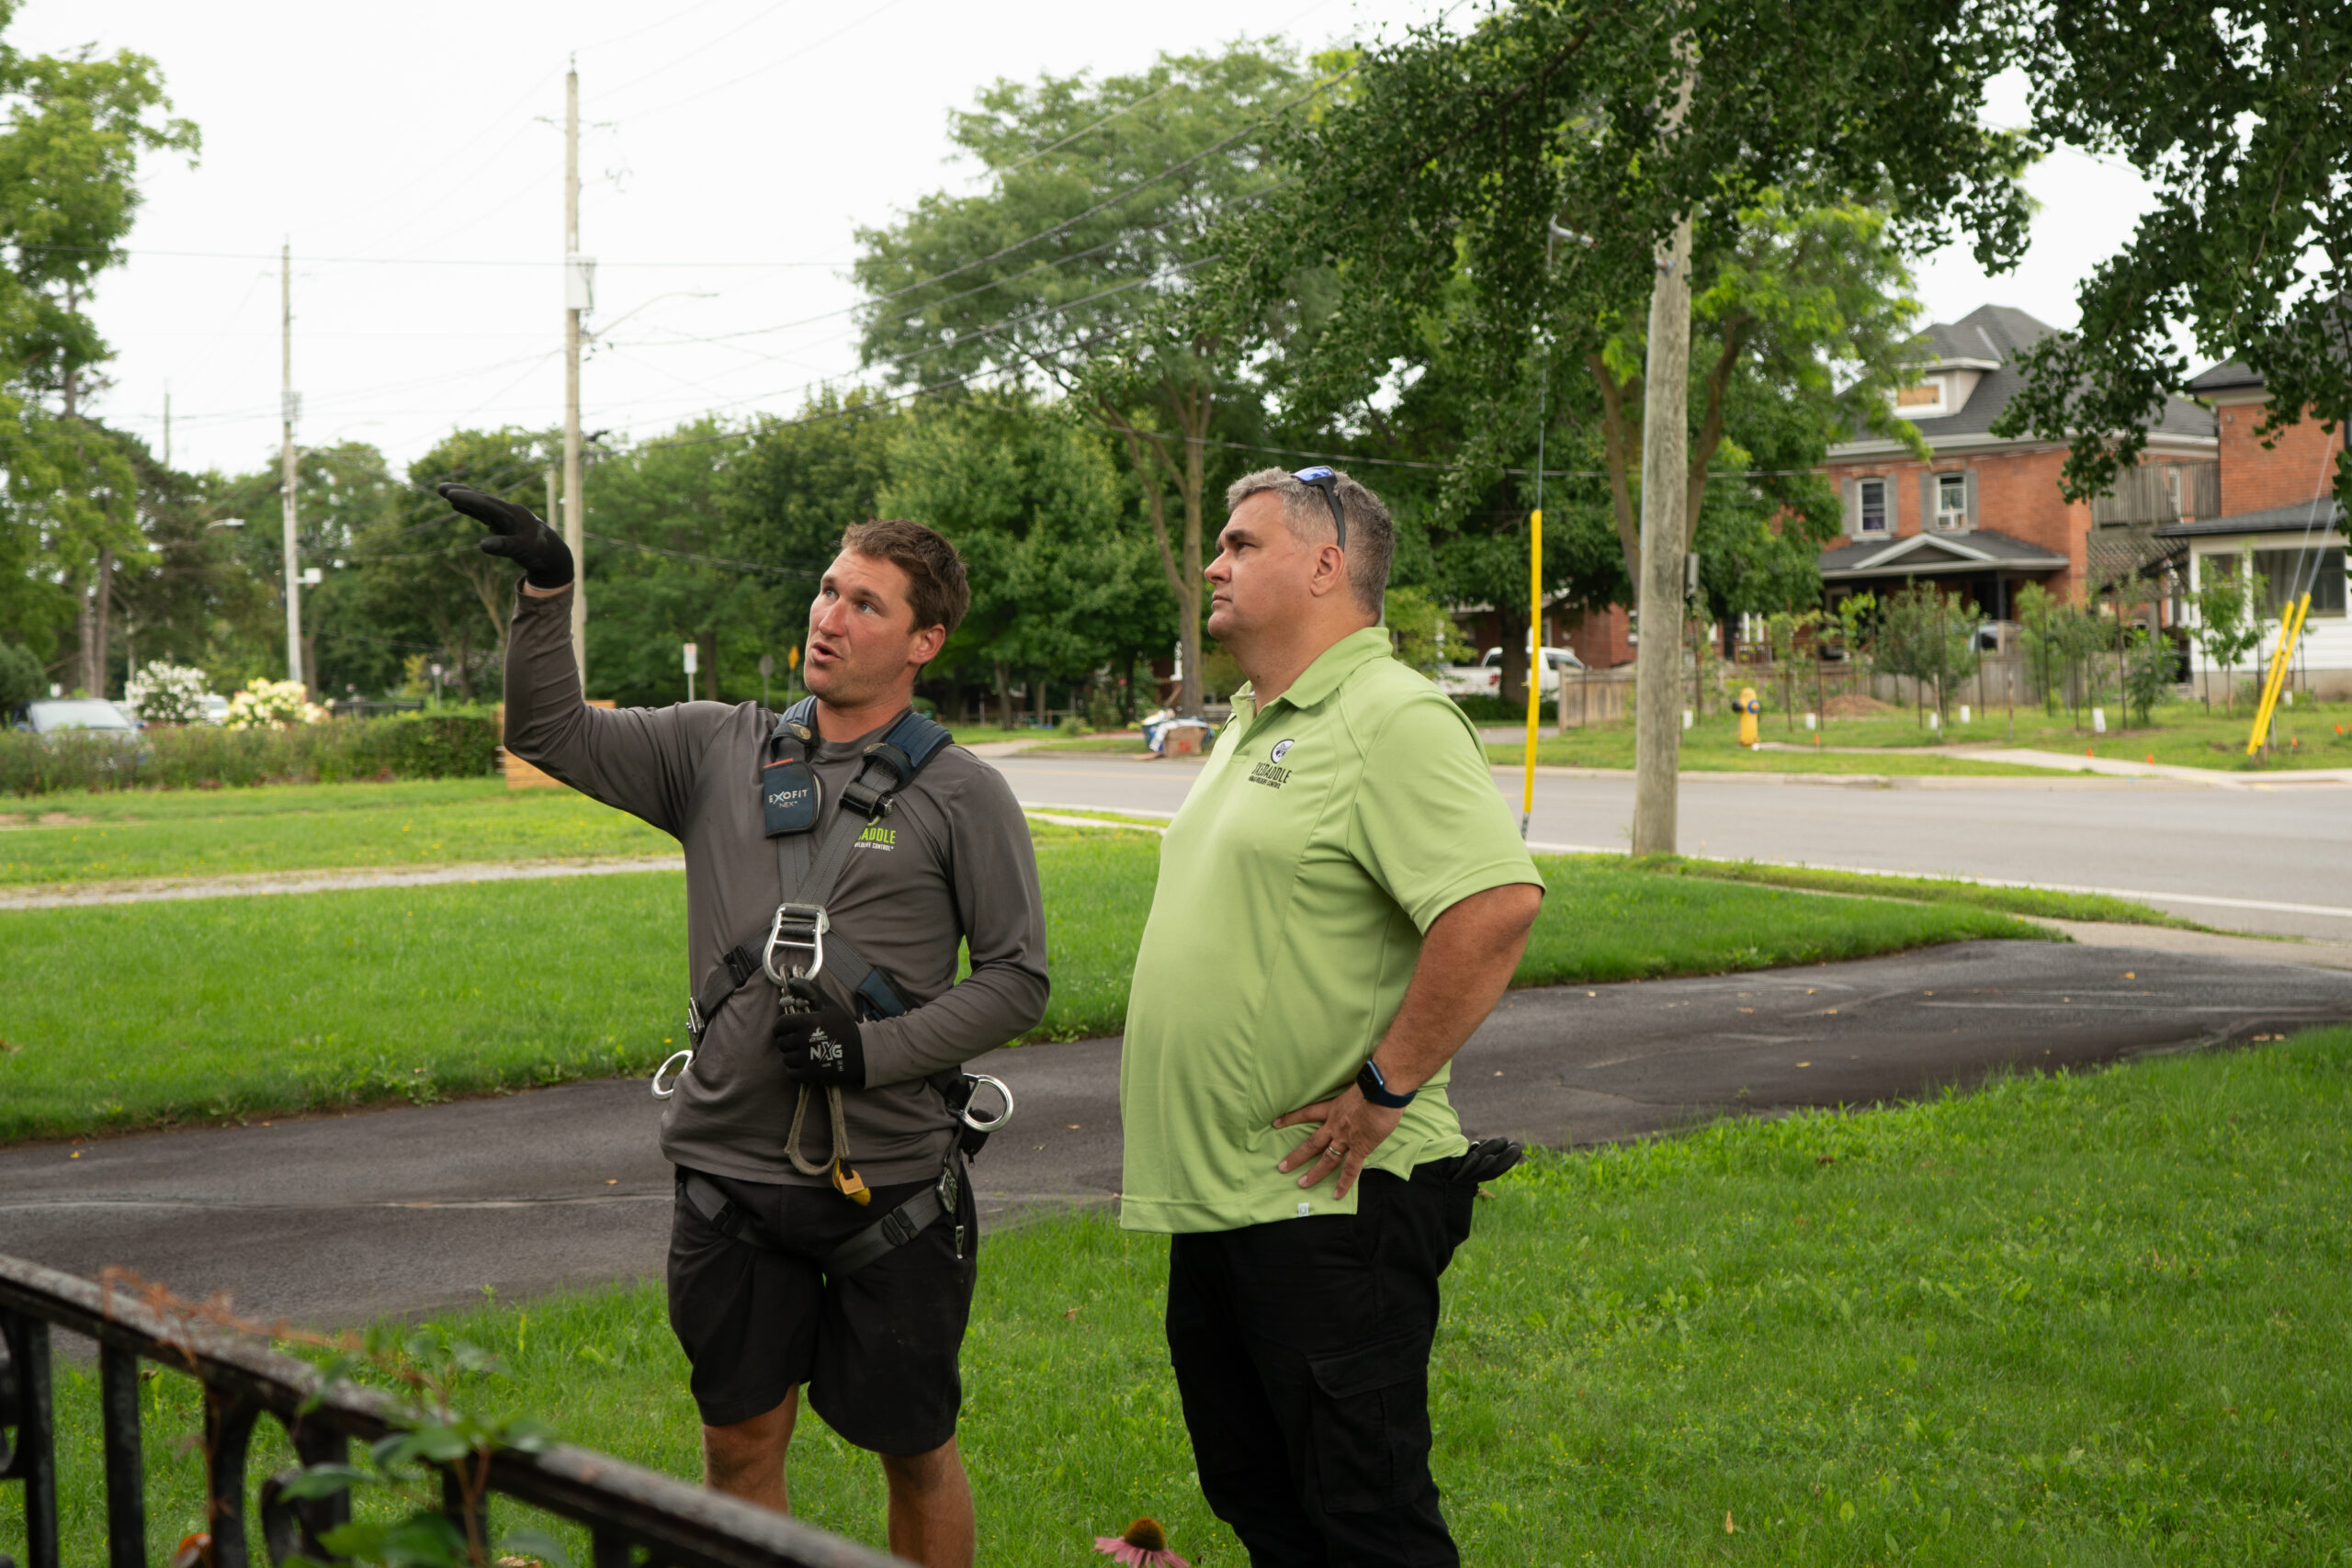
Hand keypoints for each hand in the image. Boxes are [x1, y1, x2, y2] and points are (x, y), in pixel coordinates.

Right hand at [439, 482, 573, 589]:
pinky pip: (484, 513)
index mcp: (514, 515)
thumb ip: (504, 547)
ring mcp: (506, 516)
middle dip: (463, 494)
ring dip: (464, 499)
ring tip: (444, 492)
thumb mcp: (523, 551)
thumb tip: (482, 546)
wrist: (554, 555)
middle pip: (483, 500)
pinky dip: (471, 509)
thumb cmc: (540, 553)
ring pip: (482, 505)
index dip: (469, 500)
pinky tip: (457, 506)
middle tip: (440, 488)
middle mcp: (509, 512)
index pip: (488, 505)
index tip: (450, 495)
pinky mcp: (503, 523)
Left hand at [773, 979, 865, 1089]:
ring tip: (805, 1055)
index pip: (780, 1025)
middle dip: (788, 1043)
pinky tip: (806, 1066)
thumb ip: (810, 991)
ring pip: (786, 1059)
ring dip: (793, 1058)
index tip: (785, 1030)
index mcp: (809, 1021)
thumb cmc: (845, 1028)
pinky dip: (796, 1072)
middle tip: (799, 1043)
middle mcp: (805, 1039)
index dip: (779, 1028)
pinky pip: (791, 1074)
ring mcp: (807, 1058)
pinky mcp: (811, 1074)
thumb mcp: (830, 1006)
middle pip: (781, 1043)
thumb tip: (791, 982)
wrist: (863, 1053)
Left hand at [1274, 1086, 1404, 1199]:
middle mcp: (1335, 1126)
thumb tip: (1359, 1100)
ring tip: (1301, 1184)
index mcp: (1333, 1109)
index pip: (1307, 1113)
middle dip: (1296, 1156)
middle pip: (1311, 1143)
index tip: (1275, 1123)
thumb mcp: (1356, 1089)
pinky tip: (1336, 1195)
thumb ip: (1353, 1099)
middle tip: (1282, 1167)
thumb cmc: (1374, 1084)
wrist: (1382, 1090)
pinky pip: (1350, 1169)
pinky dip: (1344, 1183)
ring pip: (1326, 1159)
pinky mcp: (1360, 1148)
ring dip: (1314, 1173)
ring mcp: (1346, 1138)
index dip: (1291, 1118)